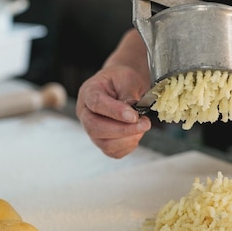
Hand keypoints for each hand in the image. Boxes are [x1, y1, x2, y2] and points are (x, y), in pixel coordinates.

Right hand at [76, 30, 151, 157]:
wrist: (123, 85)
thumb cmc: (122, 80)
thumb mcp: (128, 78)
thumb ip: (128, 94)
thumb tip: (131, 112)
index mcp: (89, 92)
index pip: (96, 104)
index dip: (115, 112)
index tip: (133, 116)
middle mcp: (86, 113)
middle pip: (95, 129)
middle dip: (123, 130)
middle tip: (145, 124)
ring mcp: (92, 129)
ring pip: (105, 144)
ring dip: (128, 139)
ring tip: (143, 126)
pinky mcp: (102, 141)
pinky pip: (113, 152)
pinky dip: (128, 146)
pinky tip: (136, 134)